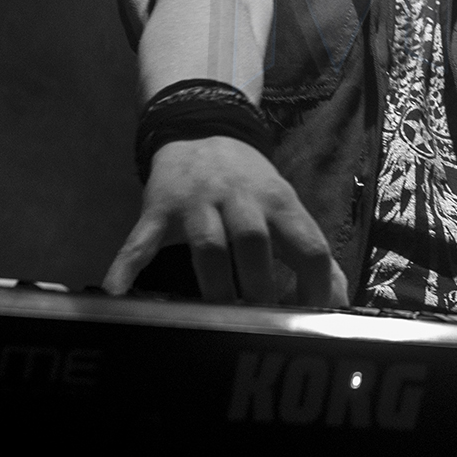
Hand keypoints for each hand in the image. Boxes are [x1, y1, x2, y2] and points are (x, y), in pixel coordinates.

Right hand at [103, 136, 349, 305]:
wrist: (200, 128)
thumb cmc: (250, 182)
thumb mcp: (284, 205)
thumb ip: (307, 247)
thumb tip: (339, 296)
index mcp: (278, 201)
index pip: (308, 243)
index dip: (317, 284)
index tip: (318, 320)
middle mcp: (239, 199)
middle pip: (255, 242)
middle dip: (262, 287)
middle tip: (266, 328)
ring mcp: (196, 204)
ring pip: (208, 245)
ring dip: (217, 285)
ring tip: (220, 324)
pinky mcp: (158, 210)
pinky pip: (140, 242)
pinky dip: (126, 269)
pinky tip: (116, 296)